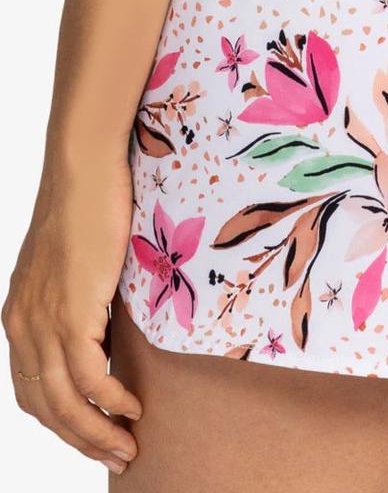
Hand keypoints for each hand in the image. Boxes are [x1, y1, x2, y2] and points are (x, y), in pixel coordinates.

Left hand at [3, 151, 141, 475]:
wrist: (84, 170)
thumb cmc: (89, 203)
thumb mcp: (77, 261)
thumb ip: (81, 296)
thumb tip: (109, 323)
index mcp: (20, 315)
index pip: (33, 388)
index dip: (63, 420)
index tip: (96, 432)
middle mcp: (23, 325)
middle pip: (44, 406)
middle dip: (80, 438)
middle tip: (117, 454)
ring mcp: (43, 321)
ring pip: (65, 401)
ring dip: (96, 432)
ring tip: (128, 445)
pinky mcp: (71, 312)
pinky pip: (89, 377)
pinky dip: (109, 401)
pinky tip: (131, 405)